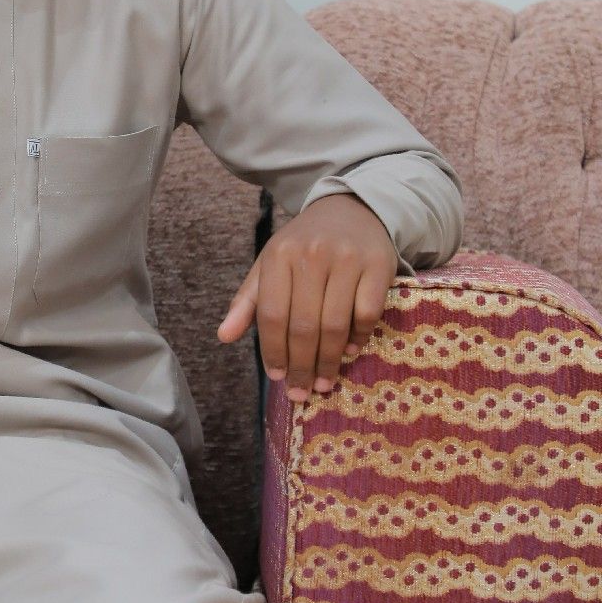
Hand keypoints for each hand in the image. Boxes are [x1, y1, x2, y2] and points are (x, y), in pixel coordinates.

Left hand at [215, 191, 397, 400]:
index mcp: (279, 256)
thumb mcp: (270, 265)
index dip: (274, 352)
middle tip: (302, 392)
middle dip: (301, 366)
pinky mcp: (378, 266)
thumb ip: (247, 301)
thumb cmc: (304, 245)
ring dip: (329, 361)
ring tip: (324, 383)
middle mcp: (312, 255)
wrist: (352, 210)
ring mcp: (347, 260)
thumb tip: (223, 337)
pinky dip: (358, 338)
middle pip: (304, 326)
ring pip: (335, 324)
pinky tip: (349, 352)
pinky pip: (366, 313)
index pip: (272, 315)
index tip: (277, 377)